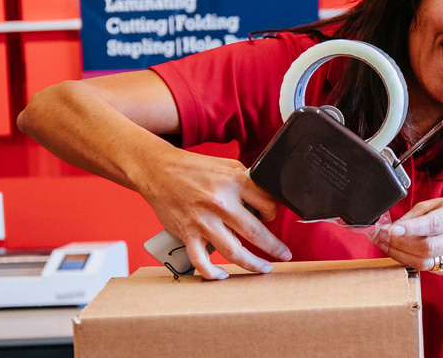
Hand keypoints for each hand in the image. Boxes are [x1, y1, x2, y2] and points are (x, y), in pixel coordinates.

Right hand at [134, 148, 290, 279]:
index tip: (271, 217)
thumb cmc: (194, 168)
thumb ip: (247, 181)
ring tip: (264, 268)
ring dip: (252, 264)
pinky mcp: (187, 233)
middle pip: (255, 233)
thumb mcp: (228, 165)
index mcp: (234, 182)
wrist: (158, 170)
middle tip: (284, 255)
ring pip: (233, 251)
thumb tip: (266, 197)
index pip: (267, 203)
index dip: (273, 213)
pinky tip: (222, 275)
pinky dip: (211, 273)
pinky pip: (200, 260)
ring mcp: (203, 221)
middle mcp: (220, 203)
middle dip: (274, 247)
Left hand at [370, 198, 442, 274]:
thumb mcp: (436, 205)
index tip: (392, 230)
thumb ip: (414, 215)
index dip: (411, 228)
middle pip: (428, 247)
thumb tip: (390, 228)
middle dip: (400, 242)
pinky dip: (405, 259)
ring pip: (423, 262)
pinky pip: (423, 267)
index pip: (434, 224)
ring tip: (383, 243)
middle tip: (381, 235)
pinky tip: (395, 251)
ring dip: (398, 253)